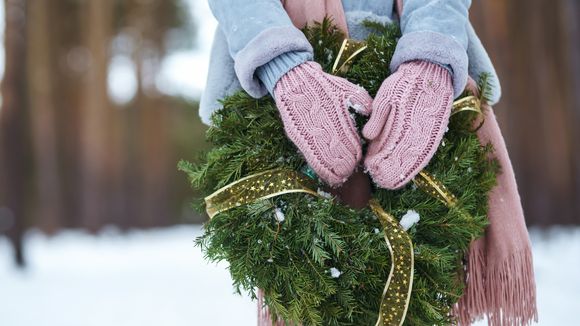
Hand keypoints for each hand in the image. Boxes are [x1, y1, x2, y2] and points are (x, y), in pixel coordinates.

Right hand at [273, 62, 372, 186]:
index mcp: (338, 118)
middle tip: (351, 175)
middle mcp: (323, 128)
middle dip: (346, 168)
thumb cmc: (325, 86)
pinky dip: (318, 167)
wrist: (296, 80)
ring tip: (339, 179)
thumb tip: (372, 117)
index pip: (350, 146)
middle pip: (338, 158)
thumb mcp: (348, 89)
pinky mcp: (297, 136)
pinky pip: (309, 157)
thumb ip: (363, 103)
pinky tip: (325, 174)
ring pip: (323, 162)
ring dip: (332, 172)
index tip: (359, 163)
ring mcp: (308, 133)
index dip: (356, 158)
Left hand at [363, 60, 453, 188]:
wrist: (430, 72)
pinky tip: (409, 172)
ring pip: (415, 158)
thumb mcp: (387, 95)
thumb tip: (367, 136)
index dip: (380, 161)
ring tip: (391, 183)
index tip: (371, 171)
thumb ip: (378, 116)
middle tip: (379, 181)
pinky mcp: (436, 132)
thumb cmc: (404, 84)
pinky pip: (427, 152)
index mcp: (403, 120)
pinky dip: (417, 164)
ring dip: (403, 172)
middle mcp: (417, 129)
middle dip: (390, 170)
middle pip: (402, 156)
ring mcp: (428, 132)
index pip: (390, 147)